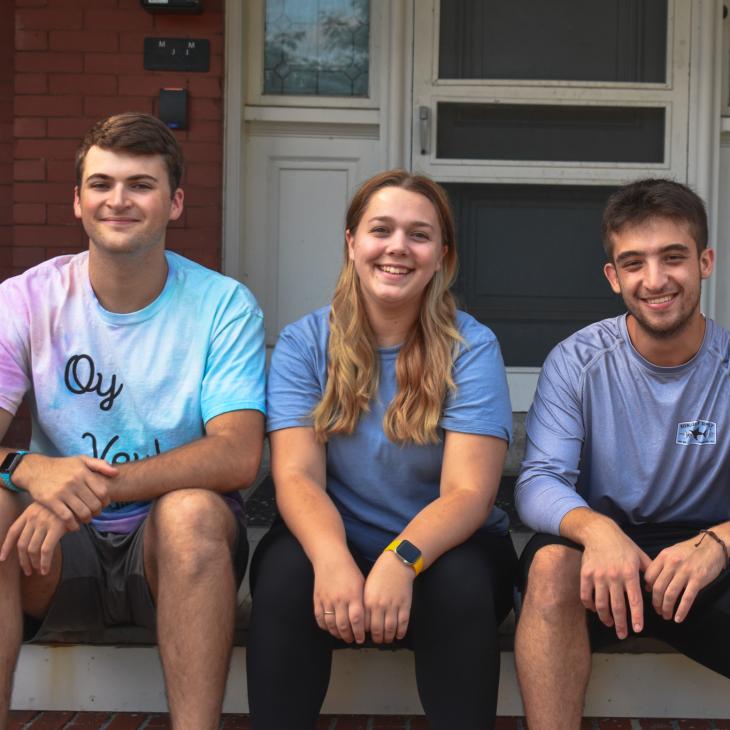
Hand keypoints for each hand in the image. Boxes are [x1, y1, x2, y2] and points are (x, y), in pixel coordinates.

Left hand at [0, 502, 66, 575]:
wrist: (79, 497)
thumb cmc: (65, 506)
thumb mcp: (47, 509)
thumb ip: (37, 522)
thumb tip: (31, 543)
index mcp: (28, 512)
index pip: (13, 531)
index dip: (6, 546)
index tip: (2, 558)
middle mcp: (33, 517)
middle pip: (22, 544)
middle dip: (23, 561)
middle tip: (28, 571)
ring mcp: (44, 522)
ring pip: (32, 549)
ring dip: (34, 563)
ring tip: (39, 570)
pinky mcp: (56, 527)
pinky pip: (46, 550)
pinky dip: (44, 562)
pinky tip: (46, 569)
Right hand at [13, 454, 115, 529]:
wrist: (36, 470)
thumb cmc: (62, 466)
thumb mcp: (81, 460)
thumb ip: (100, 464)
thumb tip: (116, 473)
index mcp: (83, 472)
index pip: (102, 491)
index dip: (106, 501)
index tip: (103, 504)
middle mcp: (74, 481)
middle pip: (94, 504)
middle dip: (97, 512)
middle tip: (95, 514)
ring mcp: (62, 491)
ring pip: (82, 512)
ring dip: (87, 519)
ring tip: (86, 519)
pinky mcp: (51, 500)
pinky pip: (67, 517)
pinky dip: (73, 525)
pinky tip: (74, 526)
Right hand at [312, 554, 365, 643]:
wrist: (330, 558)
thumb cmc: (349, 570)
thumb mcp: (361, 583)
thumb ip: (363, 601)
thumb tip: (366, 619)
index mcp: (353, 595)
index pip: (357, 620)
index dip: (359, 632)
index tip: (361, 639)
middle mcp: (339, 599)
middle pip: (343, 625)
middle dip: (348, 636)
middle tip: (352, 640)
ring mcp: (327, 600)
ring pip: (331, 624)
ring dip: (337, 633)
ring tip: (342, 636)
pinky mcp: (317, 599)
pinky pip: (319, 618)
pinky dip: (325, 626)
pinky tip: (330, 628)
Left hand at [363, 551, 414, 643]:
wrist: (397, 564)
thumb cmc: (380, 574)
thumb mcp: (367, 587)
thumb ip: (365, 604)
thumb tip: (363, 621)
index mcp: (368, 601)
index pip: (364, 624)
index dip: (365, 632)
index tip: (365, 635)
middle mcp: (380, 605)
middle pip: (377, 630)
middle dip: (377, 639)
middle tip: (378, 640)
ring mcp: (394, 606)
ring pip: (390, 629)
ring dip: (388, 638)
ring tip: (387, 639)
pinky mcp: (405, 605)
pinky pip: (403, 623)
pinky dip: (401, 632)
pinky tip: (398, 635)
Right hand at [580, 522, 650, 638]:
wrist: (599, 532)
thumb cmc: (623, 545)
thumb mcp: (640, 555)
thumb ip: (649, 572)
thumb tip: (653, 590)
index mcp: (629, 573)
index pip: (634, 601)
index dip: (636, 617)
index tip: (637, 630)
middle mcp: (614, 577)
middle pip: (617, 606)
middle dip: (620, 624)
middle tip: (623, 635)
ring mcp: (598, 576)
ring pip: (601, 604)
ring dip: (605, 617)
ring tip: (609, 624)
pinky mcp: (585, 574)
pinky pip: (586, 595)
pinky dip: (590, 605)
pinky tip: (595, 610)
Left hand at [643, 533, 726, 622]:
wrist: (712, 546)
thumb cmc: (690, 550)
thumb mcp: (671, 552)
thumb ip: (660, 566)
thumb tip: (648, 584)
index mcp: (663, 557)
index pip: (649, 576)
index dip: (647, 589)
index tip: (649, 596)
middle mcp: (672, 564)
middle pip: (658, 588)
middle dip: (656, 603)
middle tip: (657, 611)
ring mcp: (685, 572)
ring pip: (670, 595)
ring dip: (666, 608)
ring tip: (666, 616)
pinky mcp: (698, 579)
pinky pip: (687, 598)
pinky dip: (681, 610)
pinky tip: (678, 618)